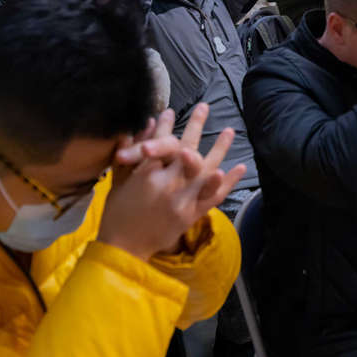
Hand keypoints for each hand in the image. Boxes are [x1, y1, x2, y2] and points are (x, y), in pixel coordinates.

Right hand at [102, 104, 246, 260]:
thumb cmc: (117, 213)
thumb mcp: (119, 180)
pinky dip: (229, 182)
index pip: (161, 143)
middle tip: (204, 107)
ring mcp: (184, 200)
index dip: (165, 126)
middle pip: (187, 150)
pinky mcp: (193, 215)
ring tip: (229, 131)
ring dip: (220, 149)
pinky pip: (216, 196)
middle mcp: (169, 185)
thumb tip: (147, 125)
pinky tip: (240, 166)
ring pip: (207, 170)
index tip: (170, 111)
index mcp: (147, 175)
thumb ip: (133, 153)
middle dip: (195, 126)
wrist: (126, 248)